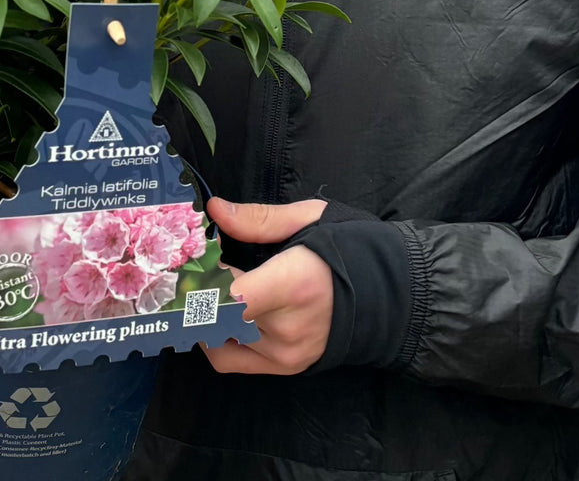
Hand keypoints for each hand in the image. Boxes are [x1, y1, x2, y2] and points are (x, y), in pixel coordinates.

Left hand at [202, 196, 330, 375]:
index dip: (199, 281)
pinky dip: (215, 336)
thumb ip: (258, 219)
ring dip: (203, 311)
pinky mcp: (285, 368)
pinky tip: (221, 311)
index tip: (189, 258)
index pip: (230, 299)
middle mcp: (287, 327)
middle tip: (195, 264)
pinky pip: (229, 360)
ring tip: (211, 285)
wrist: (389, 296)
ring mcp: (285, 353)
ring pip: (216, 338)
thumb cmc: (348, 250)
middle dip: (197, 289)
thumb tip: (215, 210)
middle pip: (216, 315)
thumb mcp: (309, 220)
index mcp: (294, 284)